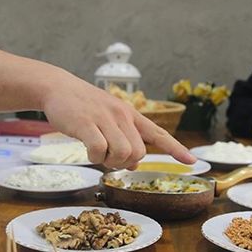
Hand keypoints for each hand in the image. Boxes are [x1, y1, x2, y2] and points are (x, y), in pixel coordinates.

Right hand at [41, 79, 194, 168]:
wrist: (58, 87)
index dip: (176, 149)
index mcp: (130, 114)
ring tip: (97, 152)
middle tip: (108, 157)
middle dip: (125, 162)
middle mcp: (122, 115)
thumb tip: (134, 164)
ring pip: (122, 153)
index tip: (192, 161)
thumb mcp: (108, 120)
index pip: (158, 133)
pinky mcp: (86, 123)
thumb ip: (123, 139)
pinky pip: (99, 150)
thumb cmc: (84, 106)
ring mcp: (104, 118)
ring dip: (109, 161)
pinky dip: (94, 158)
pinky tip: (87, 150)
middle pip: (138, 152)